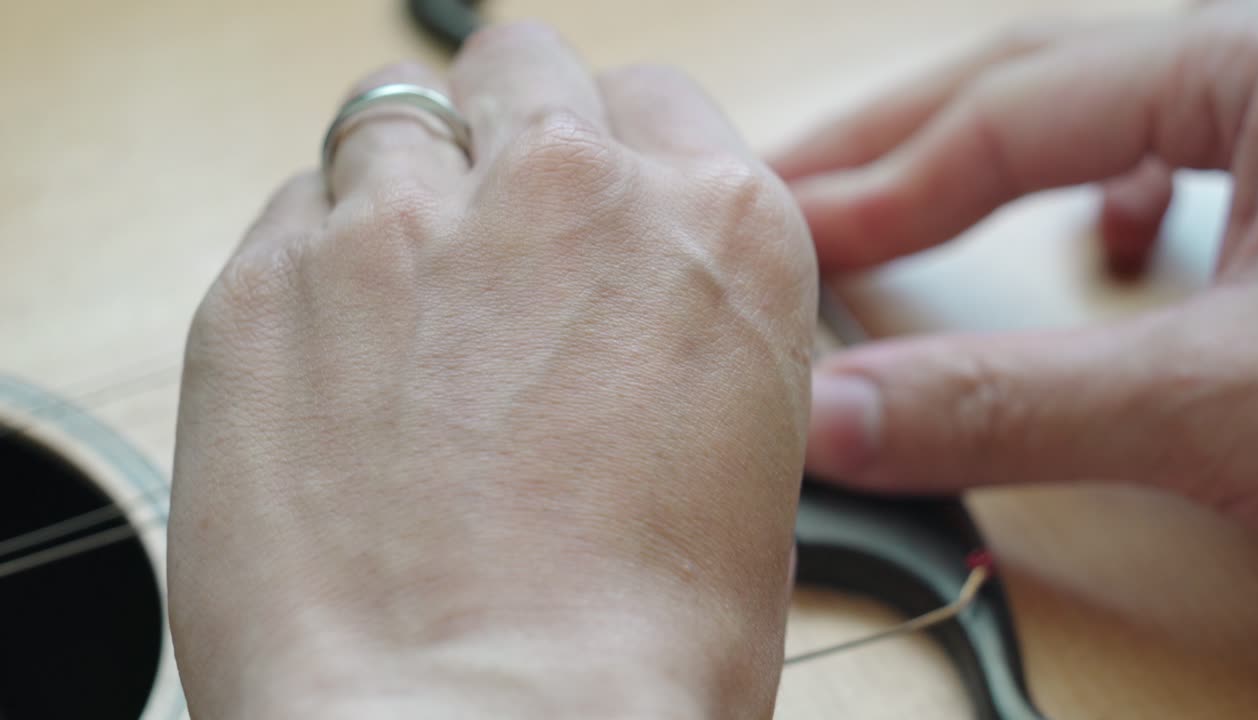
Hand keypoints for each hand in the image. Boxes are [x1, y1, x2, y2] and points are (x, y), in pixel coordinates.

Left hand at [168, 23, 814, 719]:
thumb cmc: (634, 650)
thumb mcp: (739, 468)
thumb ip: (680, 340)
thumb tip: (629, 321)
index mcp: (715, 231)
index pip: (652, 103)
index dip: (612, 156)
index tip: (579, 206)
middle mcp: (569, 193)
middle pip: (522, 70)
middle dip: (508, 132)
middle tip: (490, 230)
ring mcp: (410, 224)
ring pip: (395, 121)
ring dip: (404, 190)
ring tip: (401, 304)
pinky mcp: (270, 283)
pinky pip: (294, 212)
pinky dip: (314, 262)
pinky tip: (331, 362)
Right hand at [774, 2, 1257, 531]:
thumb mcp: (1220, 401)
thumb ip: (1016, 405)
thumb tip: (835, 419)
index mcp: (1256, 62)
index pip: (1002, 112)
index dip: (874, 191)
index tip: (781, 248)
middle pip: (1026, 84)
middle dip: (894, 150)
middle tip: (782, 199)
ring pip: (1092, 116)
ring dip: (980, 164)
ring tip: (886, 210)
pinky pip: (1179, 162)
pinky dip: (1099, 202)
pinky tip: (1096, 238)